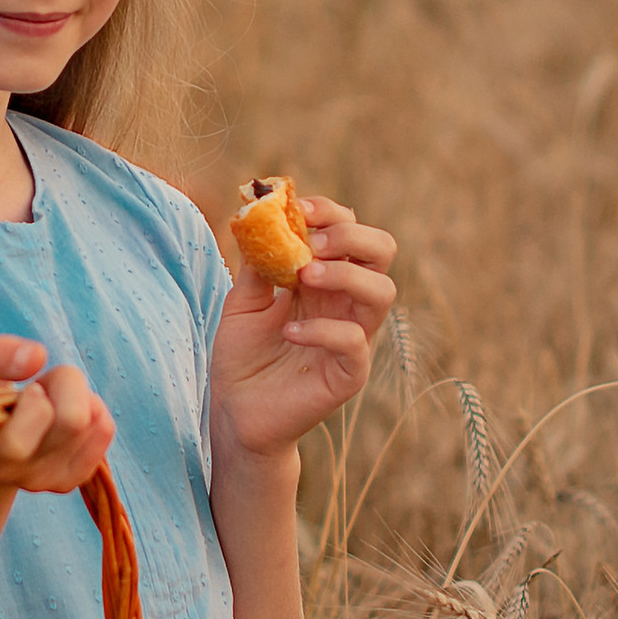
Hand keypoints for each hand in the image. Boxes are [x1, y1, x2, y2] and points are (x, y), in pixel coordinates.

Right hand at [0, 333, 115, 508]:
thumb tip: (37, 356)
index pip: (25, 434)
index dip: (38, 397)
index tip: (26, 386)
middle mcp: (8, 470)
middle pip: (73, 421)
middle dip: (66, 384)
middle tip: (41, 383)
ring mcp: (39, 479)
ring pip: (93, 424)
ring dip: (79, 397)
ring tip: (49, 397)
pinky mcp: (66, 479)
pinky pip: (103, 434)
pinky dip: (95, 412)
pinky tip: (67, 410)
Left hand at [211, 193, 397, 463]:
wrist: (235, 411)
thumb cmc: (242, 355)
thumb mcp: (243, 300)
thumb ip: (257, 262)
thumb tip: (258, 214)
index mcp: (326, 278)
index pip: (350, 230)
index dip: (331, 212)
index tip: (297, 206)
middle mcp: (346, 302)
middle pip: (381, 251)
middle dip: (352, 234)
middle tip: (311, 242)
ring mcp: (353, 337)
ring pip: (383, 291)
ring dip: (346, 274)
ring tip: (304, 276)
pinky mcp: (349, 373)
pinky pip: (356, 342)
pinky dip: (324, 329)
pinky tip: (289, 331)